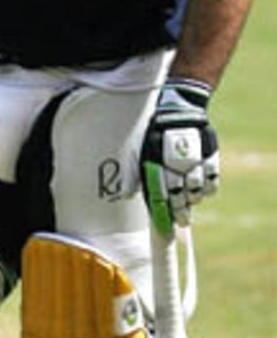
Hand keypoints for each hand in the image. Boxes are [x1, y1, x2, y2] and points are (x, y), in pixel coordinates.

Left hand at [141, 78, 219, 236]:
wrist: (179, 106)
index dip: (163, 214)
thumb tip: (125, 196)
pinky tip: (204, 190)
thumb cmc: (154, 132)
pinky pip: (212, 180)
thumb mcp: (140, 151)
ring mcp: (194, 160)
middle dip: (180, 212)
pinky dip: (208, 188)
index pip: (159, 196)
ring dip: (193, 199)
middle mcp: (175, 164)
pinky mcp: (210, 155)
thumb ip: (134, 174)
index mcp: (154, 163)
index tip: (166, 230)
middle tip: (182, 221)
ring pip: (197, 191)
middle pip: (180, 197)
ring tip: (191, 201)